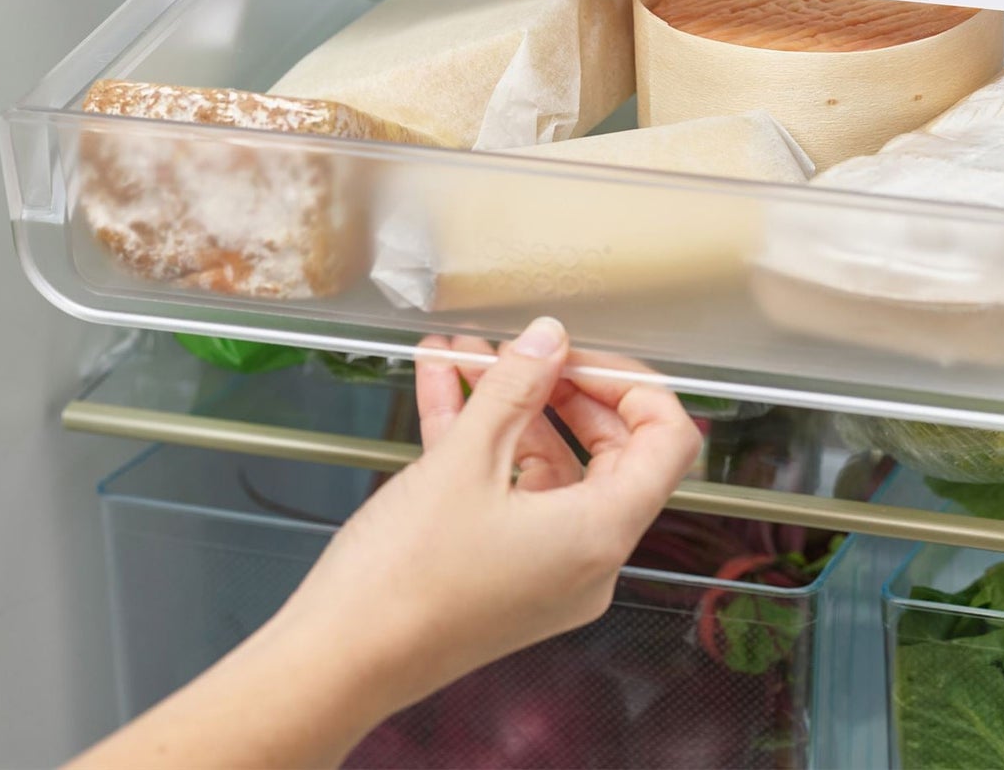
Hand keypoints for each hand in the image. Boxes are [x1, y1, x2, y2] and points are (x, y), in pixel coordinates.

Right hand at [278, 316, 702, 726]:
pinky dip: (484, 442)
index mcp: (601, 533)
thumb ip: (516, 388)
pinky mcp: (506, 574)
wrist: (337, 663)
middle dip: (559, 388)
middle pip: (609, 450)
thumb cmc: (403, 581)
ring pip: (548, 466)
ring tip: (465, 355)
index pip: (667, 440)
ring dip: (509, 407)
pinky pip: (512, 493)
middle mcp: (588, 558)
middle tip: (521, 351)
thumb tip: (549, 339)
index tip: (578, 355)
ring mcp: (548, 570)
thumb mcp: (463, 460)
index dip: (630, 383)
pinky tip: (442, 389)